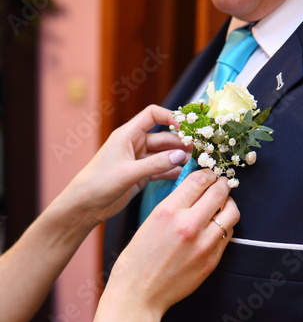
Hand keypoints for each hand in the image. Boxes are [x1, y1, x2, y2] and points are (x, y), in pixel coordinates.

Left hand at [63, 105, 188, 225]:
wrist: (85, 205)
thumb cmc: (99, 182)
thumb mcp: (129, 172)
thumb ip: (156, 164)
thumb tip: (181, 155)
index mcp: (128, 135)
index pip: (152, 115)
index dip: (170, 117)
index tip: (185, 128)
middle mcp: (134, 145)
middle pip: (163, 137)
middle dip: (180, 142)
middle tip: (199, 150)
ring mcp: (138, 161)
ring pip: (163, 155)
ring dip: (178, 157)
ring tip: (196, 162)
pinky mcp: (140, 176)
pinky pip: (160, 170)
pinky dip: (171, 171)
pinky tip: (183, 174)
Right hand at [106, 169, 239, 319]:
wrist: (139, 294)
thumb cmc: (137, 259)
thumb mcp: (149, 222)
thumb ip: (173, 204)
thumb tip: (192, 189)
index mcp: (168, 211)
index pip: (199, 180)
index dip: (208, 173)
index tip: (210, 174)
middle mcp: (188, 224)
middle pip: (219, 192)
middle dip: (222, 184)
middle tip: (222, 184)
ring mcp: (204, 244)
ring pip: (231, 212)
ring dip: (228, 204)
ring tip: (222, 205)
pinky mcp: (212, 260)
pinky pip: (228, 234)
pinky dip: (225, 226)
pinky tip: (217, 227)